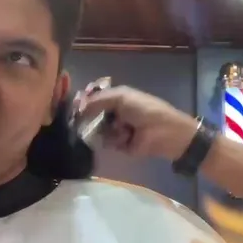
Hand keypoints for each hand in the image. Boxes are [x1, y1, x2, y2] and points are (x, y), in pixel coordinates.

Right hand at [74, 85, 198, 160]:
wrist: (165, 132)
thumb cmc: (146, 110)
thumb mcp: (123, 98)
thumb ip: (99, 100)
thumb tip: (80, 106)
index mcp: (118, 98)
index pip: (95, 97)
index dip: (86, 100)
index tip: (77, 104)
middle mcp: (115, 112)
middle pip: (93, 115)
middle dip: (90, 117)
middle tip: (83, 119)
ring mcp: (117, 129)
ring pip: (99, 130)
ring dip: (108, 129)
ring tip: (121, 129)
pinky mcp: (121, 145)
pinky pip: (108, 143)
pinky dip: (115, 140)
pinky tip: (125, 138)